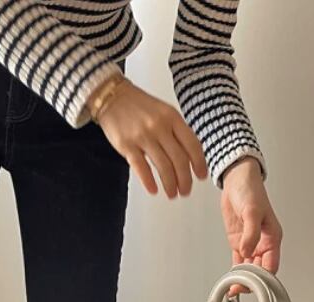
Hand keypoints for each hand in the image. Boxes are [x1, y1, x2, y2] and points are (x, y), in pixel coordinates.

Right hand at [95, 78, 207, 197]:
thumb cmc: (139, 106)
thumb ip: (177, 131)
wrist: (111, 96)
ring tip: (172, 194)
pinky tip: (154, 190)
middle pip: (179, 160)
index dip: (199, 164)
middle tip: (185, 191)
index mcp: (172, 117)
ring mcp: (142, 136)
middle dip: (185, 180)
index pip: (192, 144)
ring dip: (170, 185)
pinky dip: (149, 182)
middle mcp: (159, 126)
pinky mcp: (126, 145)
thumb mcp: (164, 112)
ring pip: (163, 167)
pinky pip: (141, 168)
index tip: (201, 176)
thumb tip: (191, 157)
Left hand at [220, 157, 282, 295]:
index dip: (264, 278)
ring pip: (250, 268)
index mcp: (273, 237)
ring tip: (234, 288)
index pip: (271, 265)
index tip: (255, 285)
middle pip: (260, 270)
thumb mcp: (252, 211)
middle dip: (252, 282)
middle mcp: (263, 243)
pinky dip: (235, 271)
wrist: (236, 180)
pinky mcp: (239, 242)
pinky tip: (231, 279)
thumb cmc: (250, 190)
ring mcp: (251, 244)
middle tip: (240, 289)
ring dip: (243, 278)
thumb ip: (251, 233)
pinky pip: (239, 261)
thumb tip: (247, 252)